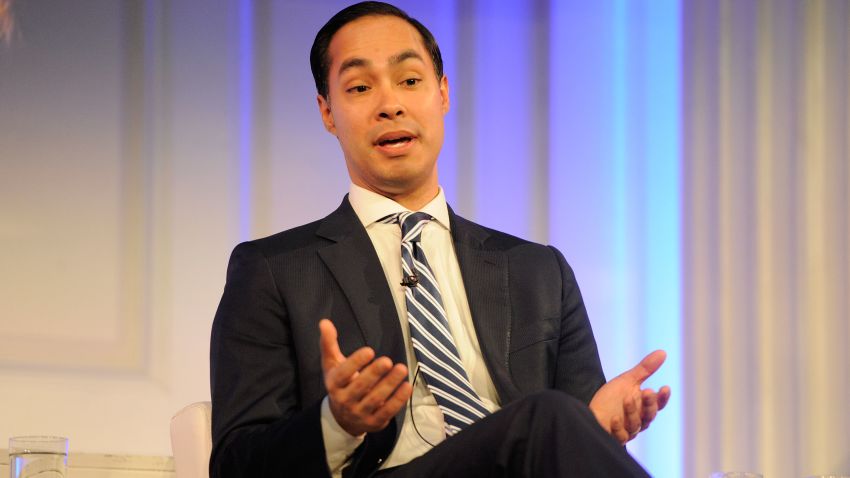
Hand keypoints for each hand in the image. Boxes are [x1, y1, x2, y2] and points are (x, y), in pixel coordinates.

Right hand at [319, 319, 412, 436]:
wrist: (342, 418)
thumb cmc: (340, 384)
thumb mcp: (332, 365)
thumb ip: (329, 344)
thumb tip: (324, 322)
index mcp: (334, 384)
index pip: (343, 374)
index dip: (356, 362)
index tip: (370, 350)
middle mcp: (345, 400)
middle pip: (360, 386)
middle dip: (375, 373)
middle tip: (388, 360)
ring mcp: (359, 413)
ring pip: (375, 399)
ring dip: (390, 384)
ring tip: (402, 368)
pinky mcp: (374, 422)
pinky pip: (387, 411)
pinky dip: (398, 400)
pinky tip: (407, 386)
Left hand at [589, 350, 670, 443]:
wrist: (591, 410)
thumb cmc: (611, 397)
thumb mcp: (627, 380)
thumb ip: (645, 369)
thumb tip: (662, 352)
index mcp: (644, 407)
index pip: (658, 404)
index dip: (662, 397)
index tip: (665, 387)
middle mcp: (638, 420)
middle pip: (649, 415)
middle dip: (649, 404)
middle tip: (648, 391)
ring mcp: (627, 430)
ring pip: (635, 425)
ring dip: (632, 412)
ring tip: (627, 398)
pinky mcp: (614, 436)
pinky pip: (619, 435)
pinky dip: (618, 427)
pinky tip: (615, 418)